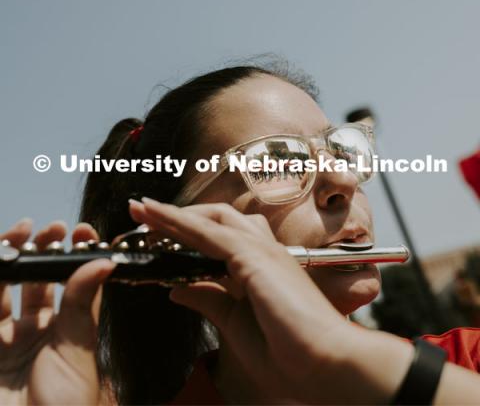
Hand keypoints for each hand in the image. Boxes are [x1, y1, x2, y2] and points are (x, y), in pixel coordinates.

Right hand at [0, 219, 114, 405]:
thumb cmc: (65, 402)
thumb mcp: (76, 345)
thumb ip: (83, 302)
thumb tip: (107, 261)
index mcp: (65, 329)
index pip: (72, 283)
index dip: (75, 256)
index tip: (82, 231)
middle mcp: (34, 329)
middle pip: (36, 280)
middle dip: (42, 250)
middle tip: (51, 228)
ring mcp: (5, 338)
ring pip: (5, 287)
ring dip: (12, 256)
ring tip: (23, 230)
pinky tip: (0, 257)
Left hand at [129, 198, 355, 402]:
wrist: (325, 363)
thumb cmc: (288, 351)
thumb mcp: (234, 322)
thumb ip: (207, 298)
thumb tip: (175, 287)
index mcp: (257, 266)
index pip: (215, 237)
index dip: (183, 231)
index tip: (154, 232)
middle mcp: (260, 250)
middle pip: (214, 219)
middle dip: (176, 216)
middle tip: (142, 214)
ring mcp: (259, 250)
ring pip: (210, 219)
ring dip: (173, 214)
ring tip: (142, 210)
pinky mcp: (254, 256)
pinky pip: (210, 233)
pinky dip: (181, 223)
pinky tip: (156, 218)